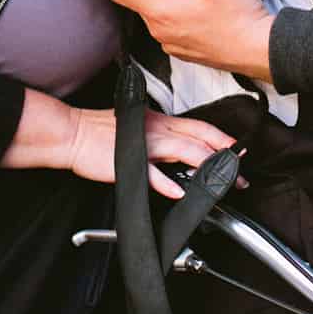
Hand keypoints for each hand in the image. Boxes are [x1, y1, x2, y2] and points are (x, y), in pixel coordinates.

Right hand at [2, 92, 238, 199]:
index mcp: (159, 121)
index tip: (237, 151)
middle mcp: (157, 129)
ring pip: (184, 151)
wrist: (72, 133)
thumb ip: (161, 138)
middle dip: (224, 157)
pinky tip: (178, 192)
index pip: (199, 127)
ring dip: (206, 168)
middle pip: (200, 139)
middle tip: (239, 173)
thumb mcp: (137, 129)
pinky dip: (167, 183)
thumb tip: (181, 150)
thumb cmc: (99, 132)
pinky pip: (152, 173)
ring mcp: (145, 145)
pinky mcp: (129, 162)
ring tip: (221, 183)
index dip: (222, 139)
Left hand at [110, 0, 274, 80]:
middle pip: (138, 3)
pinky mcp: (186, 52)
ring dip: (163, 3)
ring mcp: (172, 44)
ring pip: (155, 17)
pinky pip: (171, 31)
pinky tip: (197, 9)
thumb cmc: (239, 19)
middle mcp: (160, 31)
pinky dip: (178, 18)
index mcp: (160, 12)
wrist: (259, 49)